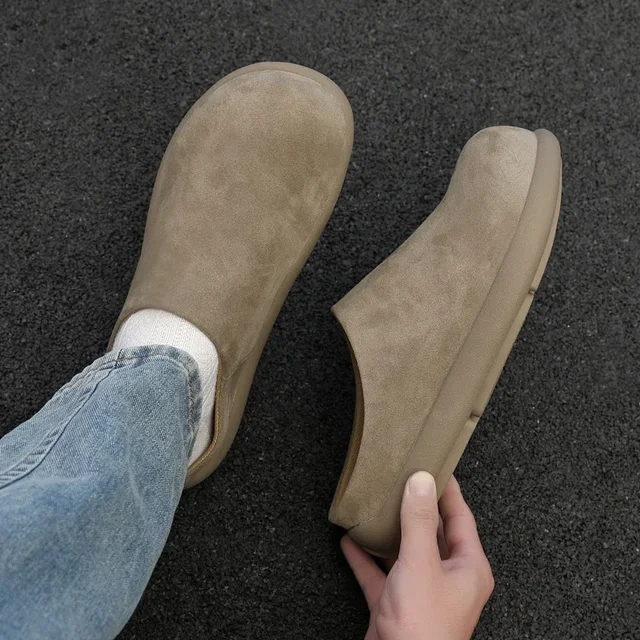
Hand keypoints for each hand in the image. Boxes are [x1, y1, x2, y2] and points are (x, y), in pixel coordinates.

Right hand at [341, 472, 493, 639]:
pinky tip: (350, 541)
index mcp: (467, 568)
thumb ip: (419, 521)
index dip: (448, 489)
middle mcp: (446, 578)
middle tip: (401, 477)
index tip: (435, 463)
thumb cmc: (423, 628)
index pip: (460, 517)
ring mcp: (420, 592)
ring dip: (388, 531)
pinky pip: (380, 573)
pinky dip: (366, 558)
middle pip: (432, 531)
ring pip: (405, 551)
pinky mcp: (396, 605)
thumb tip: (421, 481)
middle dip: (415, 506)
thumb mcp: (420, 564)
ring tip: (375, 504)